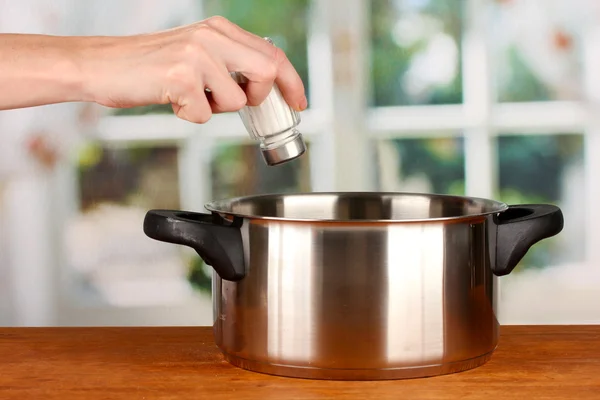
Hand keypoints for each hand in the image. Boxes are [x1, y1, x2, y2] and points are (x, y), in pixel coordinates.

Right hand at [80, 16, 307, 122]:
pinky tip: (172, 101)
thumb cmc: (149, 66)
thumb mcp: (196, 52)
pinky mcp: (180, 77)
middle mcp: (212, 37)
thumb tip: (262, 89)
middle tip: (237, 102)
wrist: (102, 65)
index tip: (299, 102)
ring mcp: (196, 55)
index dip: (292, 81)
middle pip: (267, 71)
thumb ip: (229, 62)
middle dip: (258, 96)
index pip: (273, 52)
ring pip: (236, 100)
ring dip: (215, 109)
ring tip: (190, 96)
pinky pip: (204, 115)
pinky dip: (190, 117)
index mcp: (219, 29)